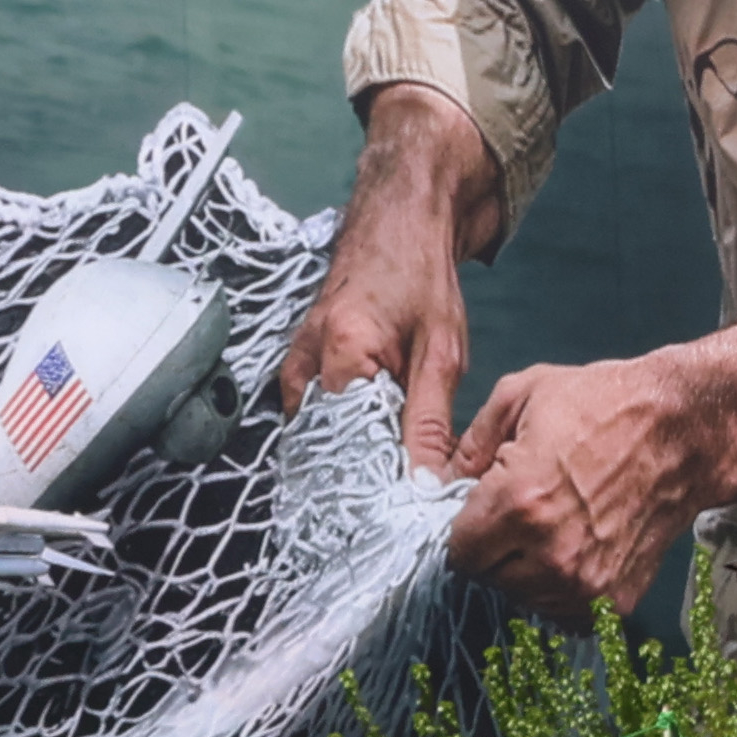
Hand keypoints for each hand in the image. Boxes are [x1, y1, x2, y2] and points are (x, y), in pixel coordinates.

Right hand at [277, 85, 494, 473]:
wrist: (396, 221)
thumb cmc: (419, 275)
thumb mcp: (441, 352)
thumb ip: (429, 421)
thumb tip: (421, 482)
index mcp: (340, 356)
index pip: (345, 448)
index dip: (371, 487)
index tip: (397, 516)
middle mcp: (304, 364)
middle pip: (324, 449)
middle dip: (359, 481)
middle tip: (395, 510)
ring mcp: (295, 365)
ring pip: (318, 438)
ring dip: (350, 460)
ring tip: (385, 482)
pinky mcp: (299, 367)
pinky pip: (315, 419)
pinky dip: (341, 438)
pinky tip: (371, 449)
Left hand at [445, 354, 709, 618]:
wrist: (688, 428)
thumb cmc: (604, 403)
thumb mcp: (521, 397)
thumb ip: (466, 446)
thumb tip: (434, 483)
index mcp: (518, 504)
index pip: (458, 553)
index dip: (462, 532)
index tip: (478, 514)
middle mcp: (551, 553)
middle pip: (487, 578)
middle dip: (492, 550)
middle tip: (517, 517)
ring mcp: (587, 583)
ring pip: (524, 598)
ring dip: (525, 571)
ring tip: (550, 528)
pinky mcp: (615, 599)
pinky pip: (563, 610)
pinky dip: (560, 587)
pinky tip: (573, 549)